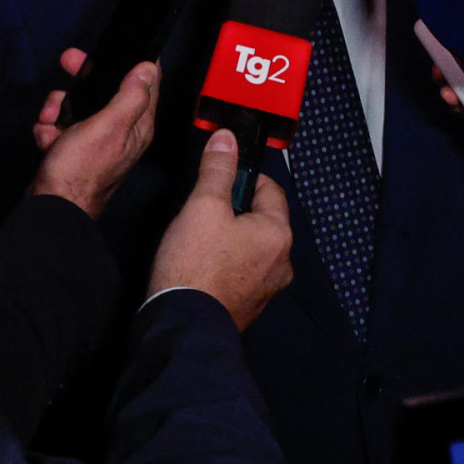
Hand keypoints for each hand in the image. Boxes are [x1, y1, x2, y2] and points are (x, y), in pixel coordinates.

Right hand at [28, 48, 158, 219]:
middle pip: (106, 89)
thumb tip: (150, 68)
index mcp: (137, 125)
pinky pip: (62, 125)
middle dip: (82, 80)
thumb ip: (130, 96)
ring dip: (59, 108)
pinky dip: (50, 128)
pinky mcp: (74, 148)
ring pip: (78, 105)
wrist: (51, 206)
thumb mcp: (108, 126)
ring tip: (50, 122)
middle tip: (68, 63)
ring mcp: (96, 140)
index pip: (146, 83)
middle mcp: (120, 131)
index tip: (115, 47)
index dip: (132, 62)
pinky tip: (46, 139)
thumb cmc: (80, 170)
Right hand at [148, 128, 294, 330]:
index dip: (244, 178)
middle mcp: (282, 263)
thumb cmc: (195, 264)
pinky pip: (242, 272)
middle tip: (202, 212)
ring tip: (198, 240)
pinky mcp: (249, 307)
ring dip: (230, 238)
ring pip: (251, 247)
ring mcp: (267, 288)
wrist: (182, 326)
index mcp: (279, 234)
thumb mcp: (203, 205)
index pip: (270, 189)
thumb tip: (227, 138)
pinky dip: (226, 264)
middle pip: (262, 219)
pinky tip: (201, 265)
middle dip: (234, 210)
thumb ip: (218, 169)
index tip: (219, 181)